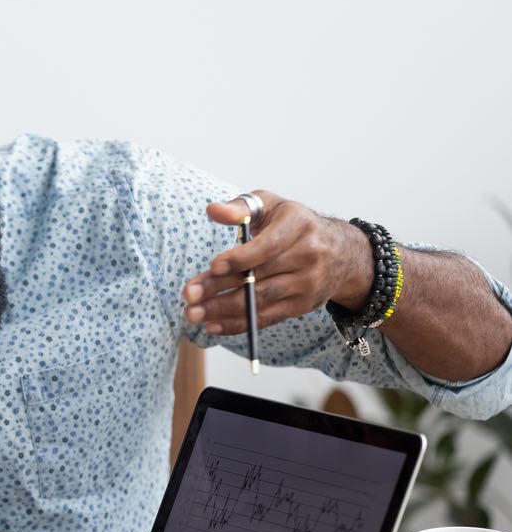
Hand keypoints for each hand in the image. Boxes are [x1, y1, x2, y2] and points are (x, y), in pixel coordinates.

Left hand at [181, 190, 371, 334]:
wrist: (342, 252)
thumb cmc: (293, 224)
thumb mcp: (271, 206)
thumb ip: (241, 207)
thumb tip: (212, 210)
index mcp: (298, 225)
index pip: (267, 246)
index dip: (240, 258)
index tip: (213, 266)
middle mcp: (308, 256)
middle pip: (258, 276)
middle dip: (220, 288)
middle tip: (189, 296)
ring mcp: (308, 284)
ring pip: (261, 300)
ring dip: (223, 310)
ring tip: (193, 314)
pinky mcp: (304, 305)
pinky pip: (268, 318)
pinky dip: (239, 324)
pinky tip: (214, 326)